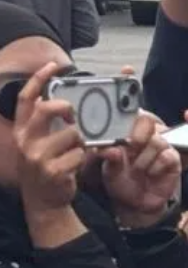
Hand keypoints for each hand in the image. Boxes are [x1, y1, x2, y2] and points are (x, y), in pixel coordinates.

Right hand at [14, 61, 86, 212]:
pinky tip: (78, 165)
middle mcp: (25, 141)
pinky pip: (79, 154)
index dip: (38, 79)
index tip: (53, 65)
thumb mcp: (40, 144)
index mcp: (22, 130)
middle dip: (65, 106)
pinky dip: (85, 158)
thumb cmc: (48, 167)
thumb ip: (50, 125)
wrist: (44, 202)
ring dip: (82, 141)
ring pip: (71, 134)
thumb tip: (69, 104)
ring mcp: (36, 157)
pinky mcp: (51, 171)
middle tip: (75, 113)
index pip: (26, 99)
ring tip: (78, 150)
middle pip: (46, 109)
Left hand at [101, 112, 180, 228]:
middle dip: (137, 137)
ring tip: (138, 170)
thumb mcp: (110, 170)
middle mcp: (148, 135)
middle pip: (148, 121)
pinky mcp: (174, 159)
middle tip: (130, 150)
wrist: (135, 203)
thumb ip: (109, 158)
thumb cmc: (122, 181)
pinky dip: (156, 167)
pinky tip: (151, 174)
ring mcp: (162, 146)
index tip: (120, 135)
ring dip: (144, 159)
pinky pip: (168, 156)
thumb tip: (110, 150)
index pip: (132, 114)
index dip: (128, 121)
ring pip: (157, 141)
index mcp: (130, 132)